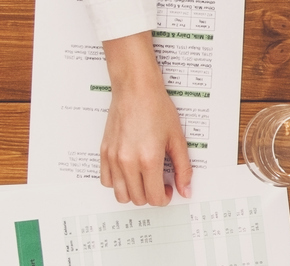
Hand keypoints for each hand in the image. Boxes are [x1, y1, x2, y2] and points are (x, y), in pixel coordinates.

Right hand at [99, 33, 192, 205]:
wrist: (136, 91)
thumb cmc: (157, 109)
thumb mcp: (178, 139)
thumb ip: (183, 168)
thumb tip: (185, 189)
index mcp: (148, 159)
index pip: (154, 197)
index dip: (164, 198)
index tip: (169, 190)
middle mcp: (127, 162)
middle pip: (137, 199)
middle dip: (151, 196)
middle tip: (160, 184)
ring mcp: (113, 158)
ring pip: (120, 194)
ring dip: (134, 193)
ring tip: (145, 180)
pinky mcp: (104, 153)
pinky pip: (106, 181)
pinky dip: (118, 183)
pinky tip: (130, 173)